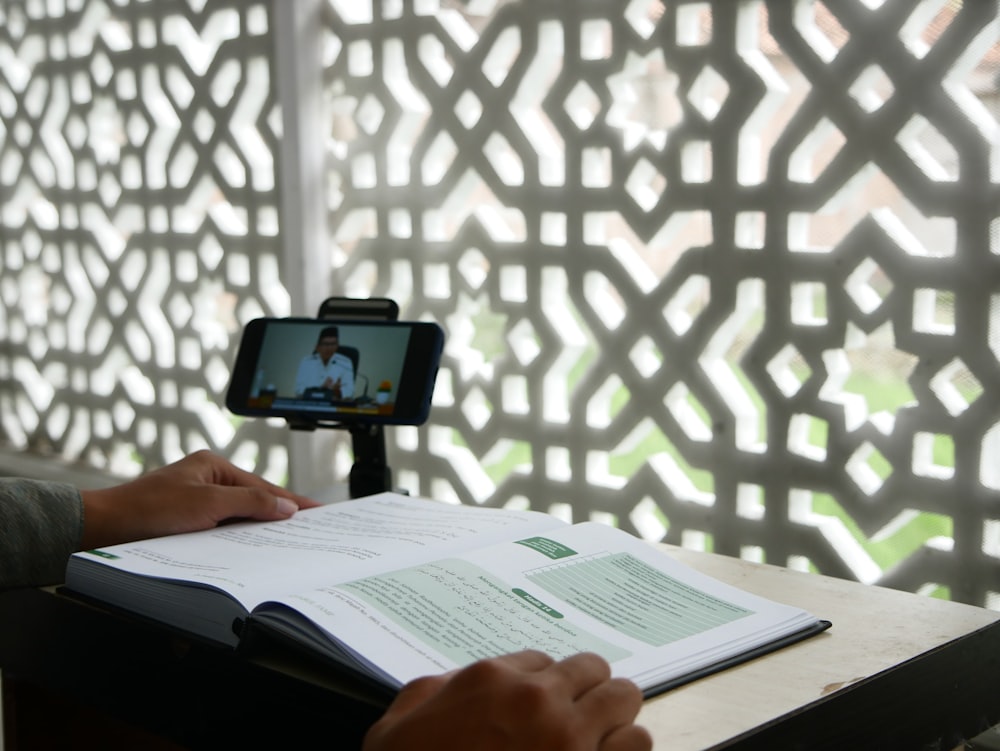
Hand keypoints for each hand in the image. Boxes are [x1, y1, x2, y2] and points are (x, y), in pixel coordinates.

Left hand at [79, 450, 319, 549]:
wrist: (103, 529)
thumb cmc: (147, 509)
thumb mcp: (207, 503)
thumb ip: (250, 502)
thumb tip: (285, 507)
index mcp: (213, 466)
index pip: (263, 486)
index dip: (291, 500)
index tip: (318, 510)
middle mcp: (207, 481)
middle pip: (254, 500)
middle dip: (280, 514)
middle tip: (312, 528)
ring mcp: (197, 502)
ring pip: (239, 517)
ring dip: (260, 529)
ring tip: (289, 541)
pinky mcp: (187, 522)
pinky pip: (223, 529)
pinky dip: (240, 538)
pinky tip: (252, 549)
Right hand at [362, 650, 651, 750]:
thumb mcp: (395, 727)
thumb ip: (431, 693)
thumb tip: (452, 686)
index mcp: (492, 681)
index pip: (544, 660)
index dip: (543, 686)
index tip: (539, 707)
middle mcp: (536, 701)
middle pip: (593, 669)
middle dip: (588, 692)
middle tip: (578, 718)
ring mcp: (569, 740)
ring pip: (624, 700)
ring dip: (614, 720)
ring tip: (602, 740)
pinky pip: (637, 745)